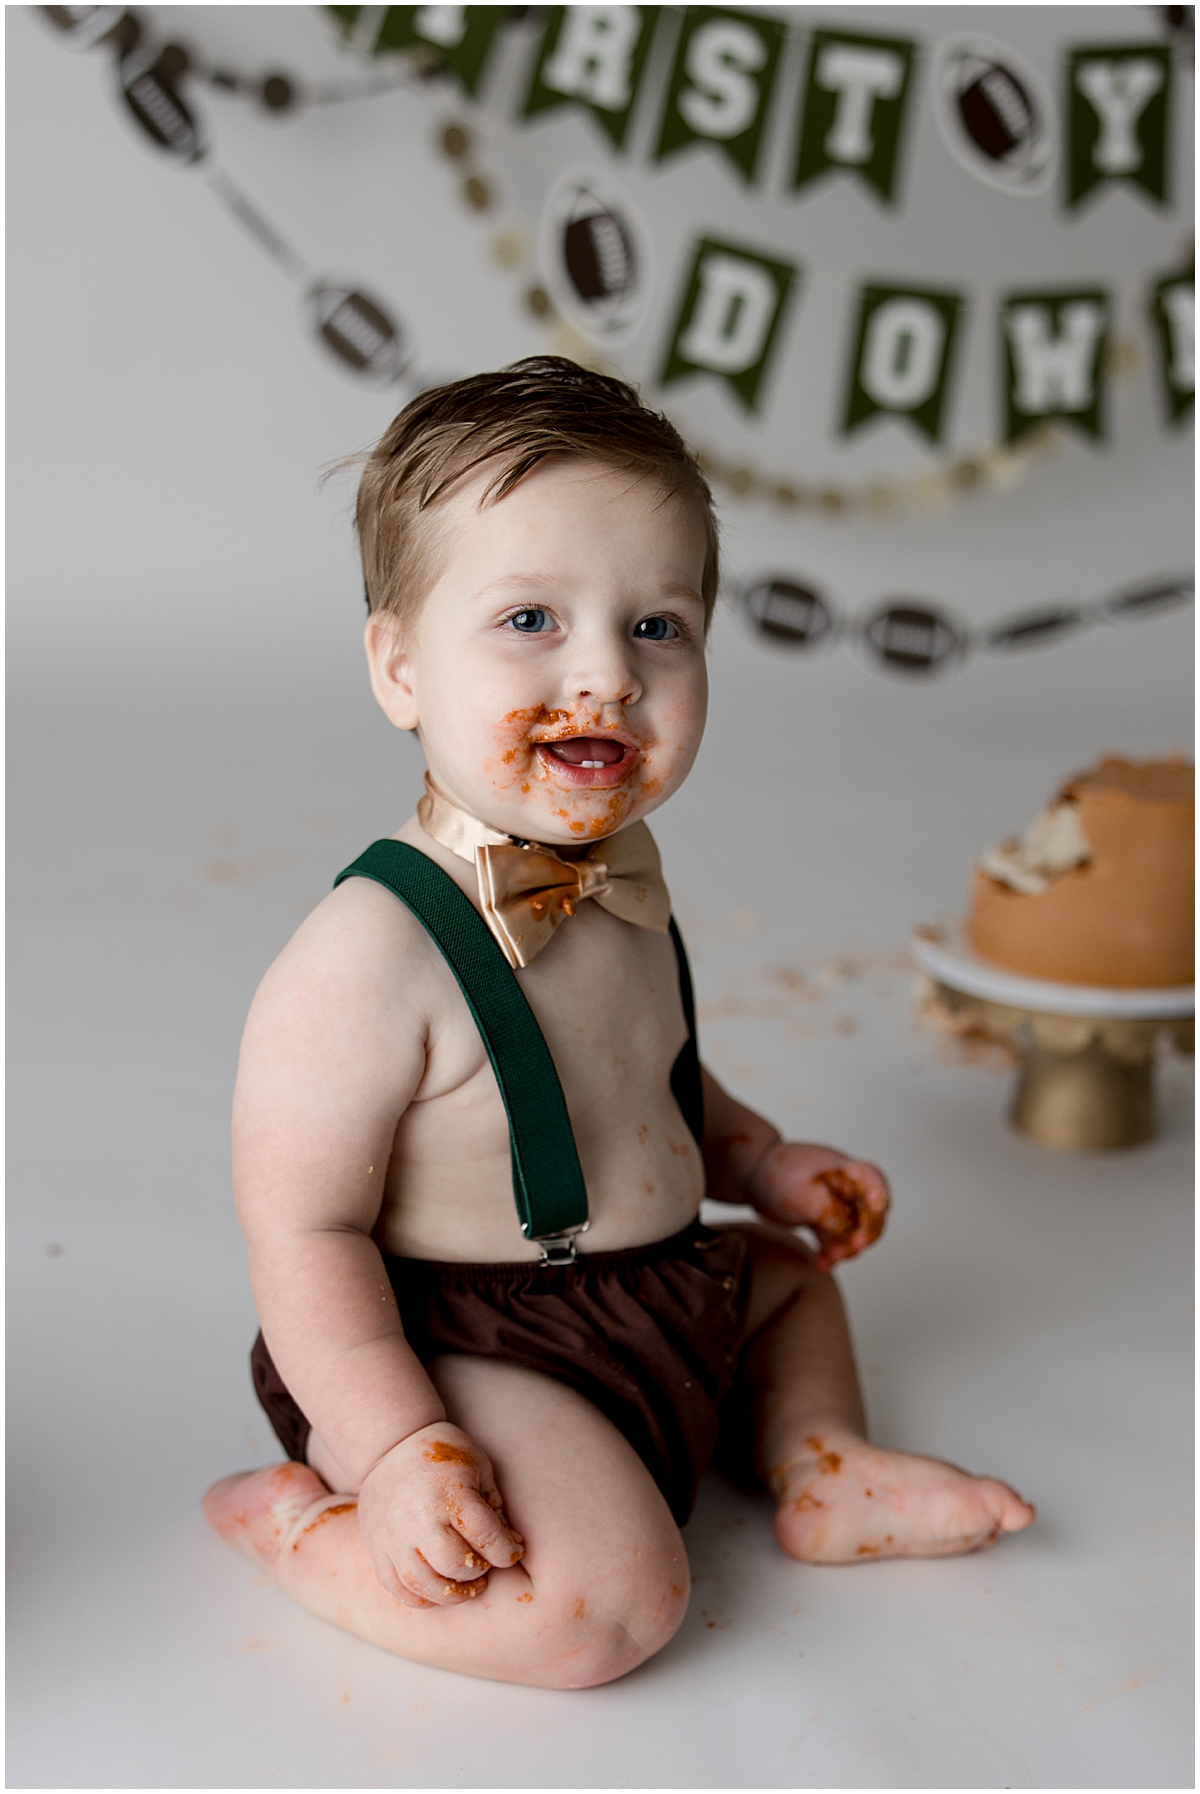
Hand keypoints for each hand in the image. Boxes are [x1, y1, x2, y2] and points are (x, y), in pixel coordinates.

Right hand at [356, 1422, 523, 1607]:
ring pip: (423, 1584)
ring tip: (466, 1586)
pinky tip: (437, 1590)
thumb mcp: (478, 1466)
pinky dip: (420, 1598)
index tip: (512, 1552)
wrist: (390, 1444)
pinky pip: (397, 1588)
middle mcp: (418, 1518)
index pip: (486, 1536)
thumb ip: (494, 1507)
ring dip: (451, 1594)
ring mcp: (393, 1536)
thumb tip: (513, 1546)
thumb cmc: (443, 1455)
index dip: (506, 1552)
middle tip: (485, 1568)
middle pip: (453, 1565)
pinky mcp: (377, 1548)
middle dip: (477, 1573)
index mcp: (449, 1493)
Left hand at [750, 1142, 888, 1269]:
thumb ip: (829, 1214)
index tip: (869, 1223)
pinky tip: (822, 1263)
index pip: (874, 1183)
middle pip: (871, 1213)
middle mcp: (846, 1187)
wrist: (751, 1176)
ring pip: (855, 1231)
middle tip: (850, 1249)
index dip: (878, 1204)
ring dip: (845, 1248)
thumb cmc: (775, 1174)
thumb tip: (849, 1235)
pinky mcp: (824, 1219)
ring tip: (828, 1259)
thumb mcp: (802, 1194)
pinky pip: (836, 1239)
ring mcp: (836, 1204)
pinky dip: (832, 1252)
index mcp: (845, 1170)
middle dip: (863, 1235)